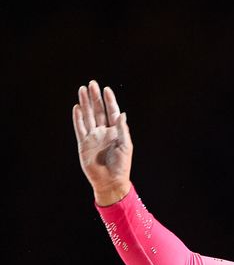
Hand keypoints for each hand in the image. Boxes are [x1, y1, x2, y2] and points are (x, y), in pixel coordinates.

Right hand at [72, 80, 132, 205]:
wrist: (110, 181)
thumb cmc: (121, 165)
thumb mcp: (126, 145)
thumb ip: (122, 129)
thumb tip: (122, 114)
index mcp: (116, 131)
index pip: (112, 112)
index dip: (109, 101)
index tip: (106, 89)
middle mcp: (103, 132)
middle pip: (98, 110)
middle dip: (95, 97)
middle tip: (91, 83)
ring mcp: (93, 137)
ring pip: (87, 116)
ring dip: (85, 103)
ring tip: (82, 90)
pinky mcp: (83, 144)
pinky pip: (79, 127)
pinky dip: (78, 117)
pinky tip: (77, 107)